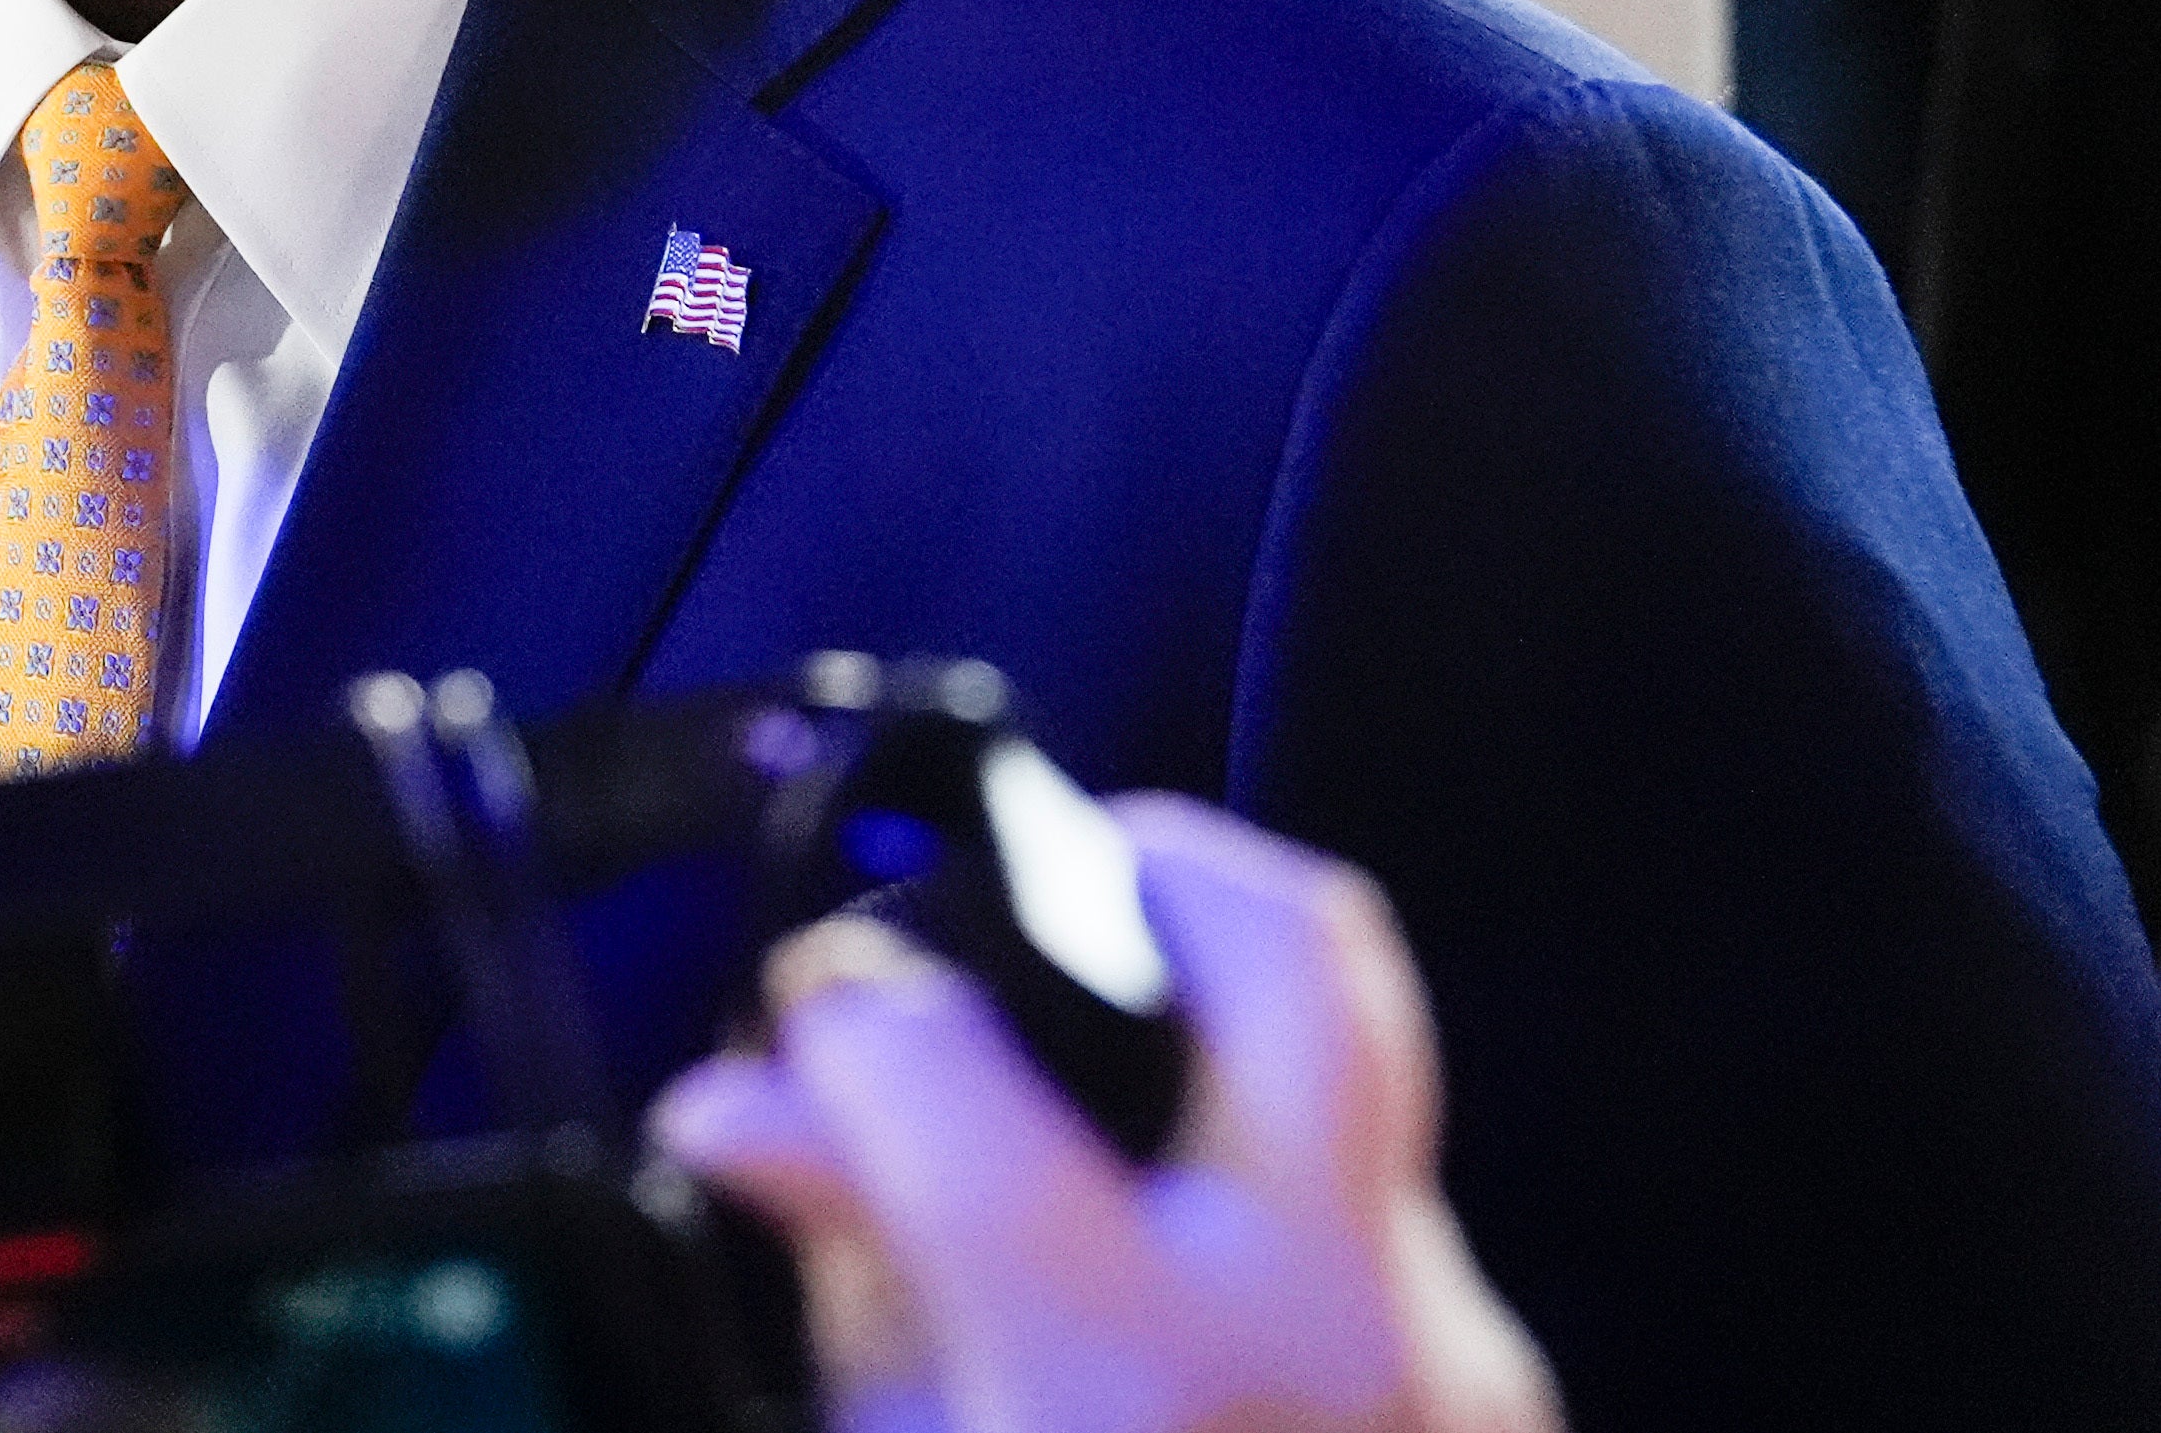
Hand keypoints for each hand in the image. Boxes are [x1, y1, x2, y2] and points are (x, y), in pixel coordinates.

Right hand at [650, 796, 1559, 1432]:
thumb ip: (837, 1289)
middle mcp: (1324, 1325)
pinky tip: (1160, 1279)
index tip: (803, 1028)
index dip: (836, 1007)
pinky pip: (1382, 1232)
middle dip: (1163, 864)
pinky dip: (1262, 1205)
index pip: (932, 1056)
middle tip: (1062, 879)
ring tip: (1089, 1098)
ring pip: (1364, 1086)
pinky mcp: (1495, 1408)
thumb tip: (747, 1110)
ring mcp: (1454, 1366)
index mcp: (1120, 1359)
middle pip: (1301, 953)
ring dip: (1224, 1045)